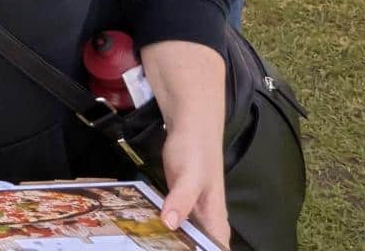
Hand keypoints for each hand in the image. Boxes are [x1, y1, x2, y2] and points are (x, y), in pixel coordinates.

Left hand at [156, 124, 230, 247]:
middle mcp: (206, 219)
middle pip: (200, 247)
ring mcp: (192, 211)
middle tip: (154, 247)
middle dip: (182, 249)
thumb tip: (169, 223)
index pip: (217, 249)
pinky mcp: (178, 203)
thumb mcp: (189, 176)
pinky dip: (162, 229)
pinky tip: (147, 231)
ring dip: (171, 242)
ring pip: (186, 238)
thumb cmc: (196, 151)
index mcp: (215, 219)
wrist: (190, 126)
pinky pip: (173, 223)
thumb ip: (181, 200)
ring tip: (148, 244)